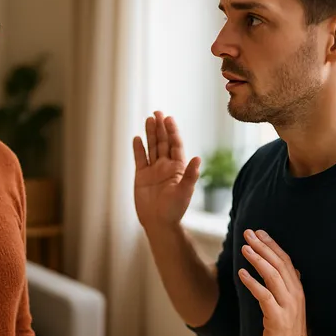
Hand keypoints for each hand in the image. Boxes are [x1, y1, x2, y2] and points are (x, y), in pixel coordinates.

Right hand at [133, 111, 200, 230]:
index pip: (175, 145)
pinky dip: (138, 148)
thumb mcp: (184, 191)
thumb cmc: (175, 209)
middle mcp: (165, 166)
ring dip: (150, 134)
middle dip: (160, 128)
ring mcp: (153, 170)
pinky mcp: (141, 176)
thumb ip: (191, 174)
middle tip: (158, 112)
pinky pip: (139, 159)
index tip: (168, 119)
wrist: (158, 223)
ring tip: (149, 119)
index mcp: (178, 168)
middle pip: (162, 142)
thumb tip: (198, 158)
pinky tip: (137, 138)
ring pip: (151, 147)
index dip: (172, 132)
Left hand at [238, 229, 317, 335]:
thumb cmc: (290, 334)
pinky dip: (253, 283)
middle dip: (263, 246)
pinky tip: (242, 273)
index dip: (272, 245)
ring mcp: (287, 307)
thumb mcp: (291, 307)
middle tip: (248, 232)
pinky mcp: (277, 319)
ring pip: (273, 276)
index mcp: (297, 290)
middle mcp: (294, 295)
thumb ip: (289, 288)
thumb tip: (292, 271)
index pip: (286, 261)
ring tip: (245, 248)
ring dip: (258, 260)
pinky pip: (264, 296)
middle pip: (279, 264)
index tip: (259, 232)